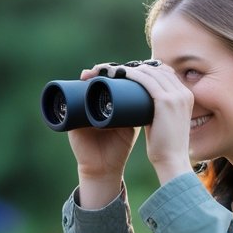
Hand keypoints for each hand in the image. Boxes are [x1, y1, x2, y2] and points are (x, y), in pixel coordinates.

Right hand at [67, 66, 138, 206]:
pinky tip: (84, 79)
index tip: (128, 65)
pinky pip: (69, 100)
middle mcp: (92, 103)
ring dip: (91, 74)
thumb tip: (163, 91)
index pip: (109, 82)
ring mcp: (81, 110)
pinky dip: (74, 88)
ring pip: (84, 86)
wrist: (105, 167)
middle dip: (103, 69)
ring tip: (101, 69)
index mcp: (106, 104)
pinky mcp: (71, 118)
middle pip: (96, 80)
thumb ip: (144, 110)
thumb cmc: (120, 146)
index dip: (117, 71)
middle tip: (114, 65)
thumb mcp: (133, 124)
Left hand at [117, 62, 194, 183]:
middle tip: (123, 70)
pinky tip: (123, 74)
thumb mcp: (168, 122)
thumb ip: (161, 111)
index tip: (134, 72)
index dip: (150, 69)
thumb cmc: (167, 145)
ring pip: (152, 73)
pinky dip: (134, 75)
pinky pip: (147, 81)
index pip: (167, 73)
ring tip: (119, 71)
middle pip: (160, 70)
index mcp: (187, 96)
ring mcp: (176, 96)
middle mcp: (184, 93)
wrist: (172, 160)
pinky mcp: (166, 101)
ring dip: (134, 69)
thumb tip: (145, 105)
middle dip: (140, 67)